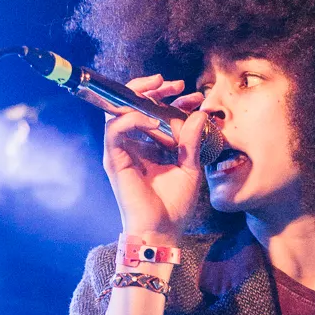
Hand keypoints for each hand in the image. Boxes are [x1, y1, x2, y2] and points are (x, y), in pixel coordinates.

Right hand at [97, 74, 210, 239]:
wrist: (162, 230)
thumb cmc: (174, 204)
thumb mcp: (190, 167)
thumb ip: (192, 141)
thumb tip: (200, 113)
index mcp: (149, 145)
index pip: (152, 111)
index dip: (169, 98)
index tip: (190, 94)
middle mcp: (132, 144)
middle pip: (132, 105)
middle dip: (152, 88)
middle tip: (174, 84)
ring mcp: (121, 151)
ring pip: (119, 111)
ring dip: (139, 96)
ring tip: (162, 92)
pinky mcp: (114, 160)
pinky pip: (115, 129)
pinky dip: (132, 120)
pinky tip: (153, 121)